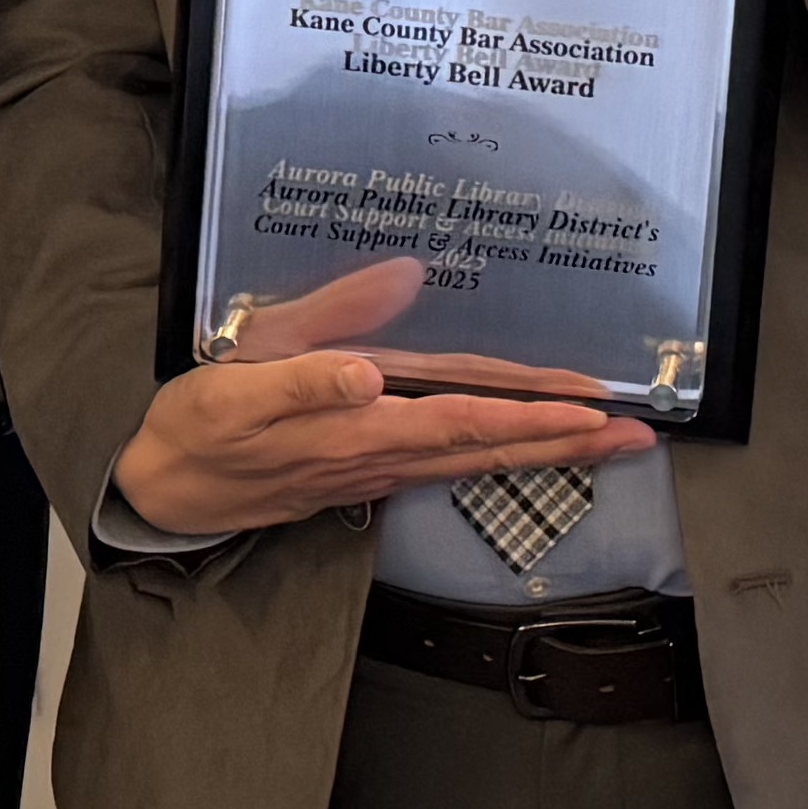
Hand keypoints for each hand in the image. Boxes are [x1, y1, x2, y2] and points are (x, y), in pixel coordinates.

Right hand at [113, 257, 656, 535]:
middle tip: (637, 433)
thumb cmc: (204, 419)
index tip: (584, 409)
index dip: (527, 413)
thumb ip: (321, 337)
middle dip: (565, 441)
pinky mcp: (373, 474)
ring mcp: (382, 470)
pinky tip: (537, 450)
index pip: (462, 418)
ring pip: (477, 462)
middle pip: (489, 447)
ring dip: (547, 453)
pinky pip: (453, 466)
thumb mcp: (248, 364)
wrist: (170, 490)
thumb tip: (390, 319)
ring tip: (612, 441)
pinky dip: (502, 457)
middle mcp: (383, 454)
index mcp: (359, 422)